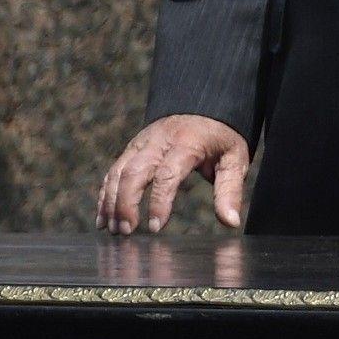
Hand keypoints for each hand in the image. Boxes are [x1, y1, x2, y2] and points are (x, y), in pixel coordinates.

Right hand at [98, 115, 250, 234]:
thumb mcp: (234, 159)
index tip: (156, 228)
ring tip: (113, 230)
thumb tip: (231, 222)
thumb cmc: (222, 137)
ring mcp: (142, 143)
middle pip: (134, 172)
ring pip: (118, 171)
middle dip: (126, 203)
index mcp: (187, 143)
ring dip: (111, 202)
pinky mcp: (132, 147)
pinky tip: (104, 218)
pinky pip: (113, 171)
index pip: (167, 174)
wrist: (206, 105)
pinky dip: (105, 194)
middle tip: (126, 232)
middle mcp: (159, 141)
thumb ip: (230, 190)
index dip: (159, 202)